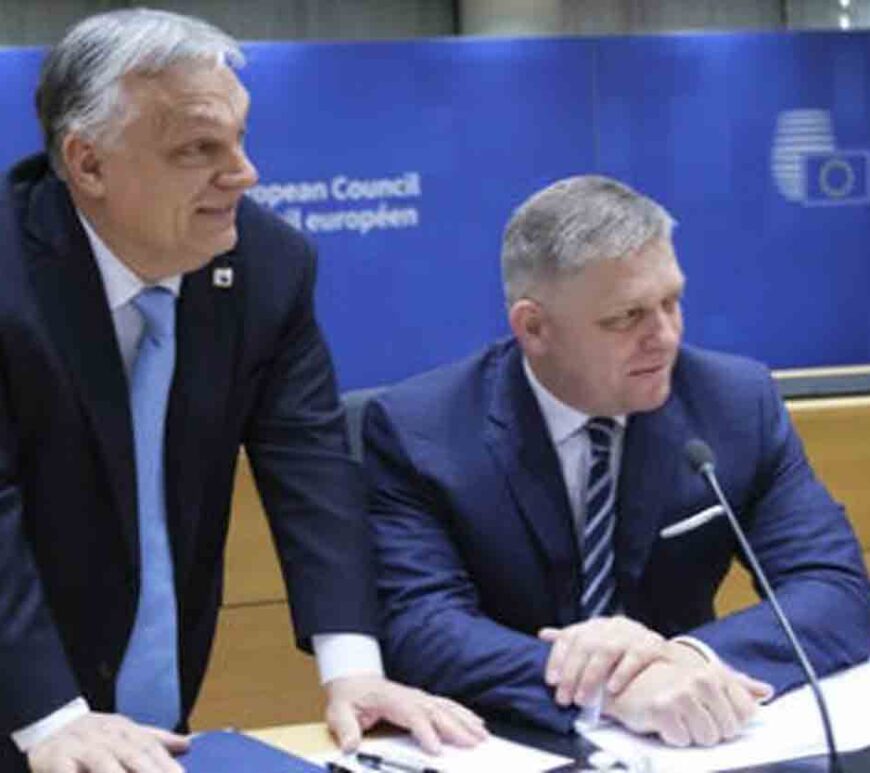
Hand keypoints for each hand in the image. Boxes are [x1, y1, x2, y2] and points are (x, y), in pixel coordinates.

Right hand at [27, 712, 188, 772]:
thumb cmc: (94, 734)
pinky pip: (67, 772)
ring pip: (104, 762)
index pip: (152, 749)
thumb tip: (187, 743)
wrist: (49, 725)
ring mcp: (82, 747)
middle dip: (152, 772)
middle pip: (134, 755)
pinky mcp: (56, 759)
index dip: (168, 766)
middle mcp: (108, 737)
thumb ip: (155, 739)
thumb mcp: (125, 731)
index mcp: (126, 731)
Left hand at [324, 674, 487, 753]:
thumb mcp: (338, 712)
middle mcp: (409, 696)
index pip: (412, 714)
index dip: (425, 731)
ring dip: (465, 721)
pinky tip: (475, 721)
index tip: (436, 749)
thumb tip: (350, 745)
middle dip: (456, 728)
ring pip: (446, 708)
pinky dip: (463, 714)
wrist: (353, 681)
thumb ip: (345, 728)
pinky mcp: (422, 701)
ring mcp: (417, 697)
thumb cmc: (348, 697)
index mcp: (390, 699)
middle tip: (474, 744)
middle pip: (436, 712)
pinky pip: (447, 706)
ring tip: (481, 735)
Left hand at [538, 616, 665, 706]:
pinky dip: (621, 673)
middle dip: (572, 674)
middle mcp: (612, 625)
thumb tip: (544, 634)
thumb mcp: (596, 644)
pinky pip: (635, 656)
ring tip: (584, 699)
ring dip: (592, 676)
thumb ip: (572, 642)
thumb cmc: (623, 652)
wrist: (663, 654)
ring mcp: (633, 632)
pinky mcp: (652, 644)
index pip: (570, 636)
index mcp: (595, 625)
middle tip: (565, 698)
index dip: (557, 658)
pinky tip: (611, 689)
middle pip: (585, 645)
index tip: (551, 681)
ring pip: (606, 650)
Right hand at [605, 641, 773, 746]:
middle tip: (689, 717)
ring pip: (707, 738)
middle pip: (728, 730)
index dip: (730, 722)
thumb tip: (766, 691)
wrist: (623, 680)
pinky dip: (672, 737)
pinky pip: (682, 740)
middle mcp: (701, 679)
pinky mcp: (664, 708)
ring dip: (691, 735)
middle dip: (710, 731)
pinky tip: (662, 722)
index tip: (714, 716)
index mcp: (714, 673)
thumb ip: (735, 685)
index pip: (745, 713)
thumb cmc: (665, 683)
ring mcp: (683, 693)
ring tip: (677, 720)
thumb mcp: (701, 677)